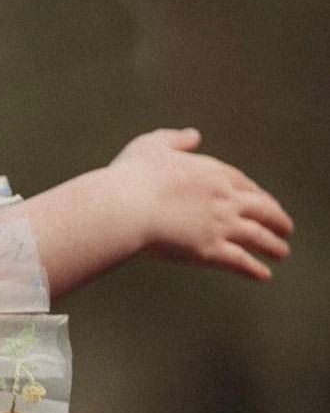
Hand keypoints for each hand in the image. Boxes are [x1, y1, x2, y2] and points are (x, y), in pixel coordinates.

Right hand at [108, 128, 293, 281]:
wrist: (126, 206)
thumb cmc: (131, 177)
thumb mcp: (152, 146)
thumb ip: (175, 139)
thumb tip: (194, 136)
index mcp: (212, 172)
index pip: (244, 183)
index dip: (257, 194)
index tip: (265, 202)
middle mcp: (224, 198)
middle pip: (260, 208)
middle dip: (276, 218)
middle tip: (286, 227)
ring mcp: (220, 224)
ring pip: (257, 235)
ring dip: (273, 244)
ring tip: (282, 252)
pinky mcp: (210, 250)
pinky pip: (240, 261)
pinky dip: (254, 268)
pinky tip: (264, 275)